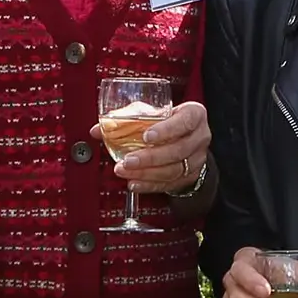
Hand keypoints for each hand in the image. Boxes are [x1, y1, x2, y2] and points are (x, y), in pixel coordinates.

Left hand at [96, 100, 210, 193]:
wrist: (185, 138)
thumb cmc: (167, 121)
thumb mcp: (152, 113)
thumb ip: (126, 119)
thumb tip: (98, 130)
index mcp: (194, 114)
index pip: (185, 121)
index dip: (166, 130)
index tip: (146, 136)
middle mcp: (199, 137)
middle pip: (178, 150)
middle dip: (150, 157)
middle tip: (128, 160)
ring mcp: (196, 159)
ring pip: (173, 170)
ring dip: (146, 173)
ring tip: (125, 171)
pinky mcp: (189, 176)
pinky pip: (169, 183)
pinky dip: (149, 185)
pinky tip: (134, 182)